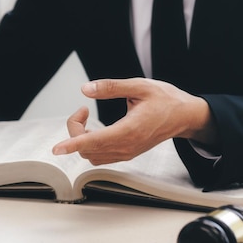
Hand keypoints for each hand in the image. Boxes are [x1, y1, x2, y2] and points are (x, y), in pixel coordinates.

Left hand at [52, 78, 217, 164]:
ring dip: (81, 138)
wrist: (185, 116)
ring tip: (86, 117)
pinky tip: (92, 129)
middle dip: (75, 130)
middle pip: (87, 148)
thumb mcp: (140, 86)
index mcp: (129, 130)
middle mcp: (126, 146)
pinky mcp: (126, 154)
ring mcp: (126, 153)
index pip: (94, 141)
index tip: (57, 149)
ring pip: (91, 155)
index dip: (72, 144)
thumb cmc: (165, 100)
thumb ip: (111, 87)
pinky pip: (99, 156)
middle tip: (82, 110)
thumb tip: (85, 89)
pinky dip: (89, 144)